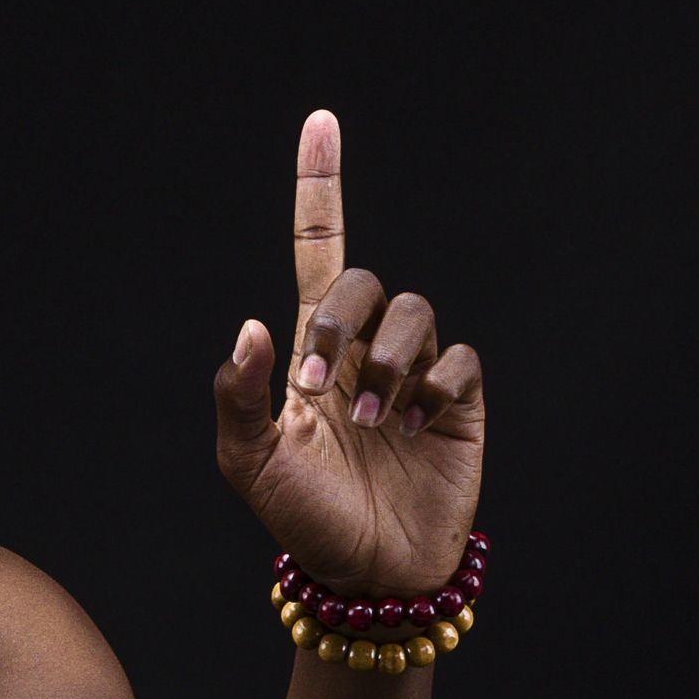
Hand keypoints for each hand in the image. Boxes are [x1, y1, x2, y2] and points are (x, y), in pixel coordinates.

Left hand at [211, 109, 486, 596]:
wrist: (367, 575)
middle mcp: (363, 351)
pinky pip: (460, 361)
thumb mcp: (249, 464)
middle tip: (319, 387)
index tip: (319, 123)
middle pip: (364, 281)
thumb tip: (251, 323)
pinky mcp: (460, 405)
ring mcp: (415, 375)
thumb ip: (237, 394)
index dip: (319, 187)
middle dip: (341, 321)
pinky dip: (437, 387)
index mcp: (309, 351)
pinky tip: (417, 428)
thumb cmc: (303, 519)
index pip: (316, 250)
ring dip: (390, 363)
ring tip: (374, 423)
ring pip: (415, 313)